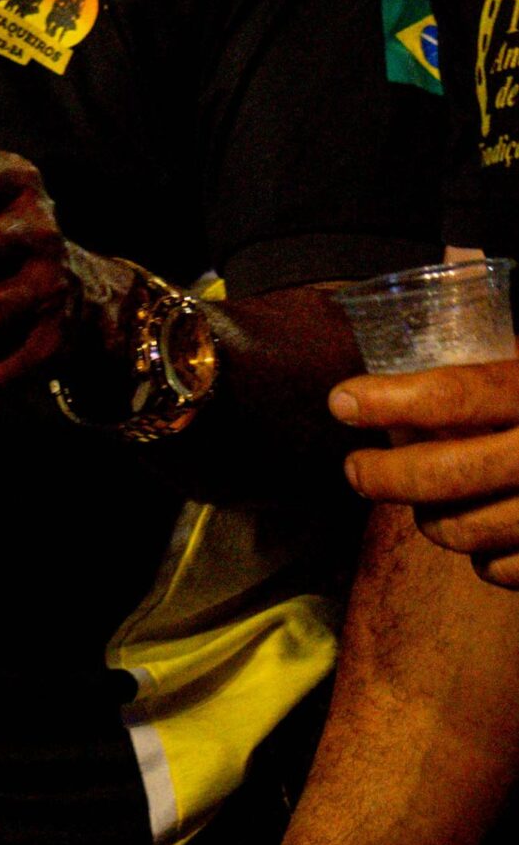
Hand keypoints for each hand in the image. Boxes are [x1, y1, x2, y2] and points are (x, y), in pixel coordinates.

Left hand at [333, 357, 518, 583]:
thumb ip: (499, 343)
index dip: (392, 399)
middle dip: (386, 475)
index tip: (341, 402)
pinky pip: (506, 571)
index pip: (459, 394)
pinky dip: (484, 559)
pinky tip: (481, 537)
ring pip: (469, 530)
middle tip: (354, 469)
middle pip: (450, 472)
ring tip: (420, 504)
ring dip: (431, 520)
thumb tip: (443, 273)